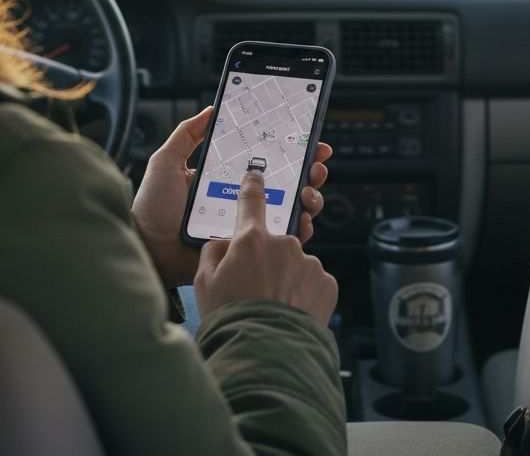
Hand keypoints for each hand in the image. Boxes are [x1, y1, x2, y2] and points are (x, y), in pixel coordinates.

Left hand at [131, 107, 332, 288]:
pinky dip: (300, 229)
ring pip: (294, 209)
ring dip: (310, 197)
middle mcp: (245, 201)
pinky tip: (301, 218)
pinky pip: (283, 239)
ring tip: (307, 190)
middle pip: (289, 183)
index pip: (268, 161)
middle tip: (316, 163)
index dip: (292, 150)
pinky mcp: (252, 249)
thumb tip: (210, 110)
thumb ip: (186, 135)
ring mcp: (251, 225)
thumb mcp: (167, 162)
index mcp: (229, 179)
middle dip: (310, 170)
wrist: (148, 248)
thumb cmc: (153, 208)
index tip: (309, 139)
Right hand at [194, 169, 338, 323]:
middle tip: (255, 289)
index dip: (253, 186)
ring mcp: (308, 262)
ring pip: (295, 264)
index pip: (252, 200)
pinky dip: (303, 293)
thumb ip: (213, 252)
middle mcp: (284, 244)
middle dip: (268, 261)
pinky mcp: (326, 282)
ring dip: (286, 279)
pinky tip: (290, 310)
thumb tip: (226, 243)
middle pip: (275, 244)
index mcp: (251, 239)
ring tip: (273, 306)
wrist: (266, 353)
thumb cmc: (230, 317)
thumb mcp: (204, 282)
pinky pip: (312, 281)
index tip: (256, 177)